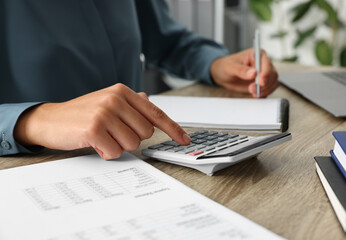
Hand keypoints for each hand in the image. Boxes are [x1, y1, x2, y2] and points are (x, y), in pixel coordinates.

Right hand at [14, 84, 190, 159]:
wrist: (51, 119)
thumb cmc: (83, 113)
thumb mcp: (108, 101)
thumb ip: (130, 103)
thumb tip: (148, 101)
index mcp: (122, 92)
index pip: (156, 113)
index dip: (173, 128)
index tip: (184, 139)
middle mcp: (115, 99)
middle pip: (146, 132)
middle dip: (132, 138)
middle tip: (114, 133)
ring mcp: (105, 113)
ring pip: (133, 144)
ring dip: (118, 146)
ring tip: (103, 137)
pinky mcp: (94, 129)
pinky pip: (115, 152)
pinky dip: (107, 152)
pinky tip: (95, 143)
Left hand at [210, 48, 278, 97]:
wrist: (222, 74)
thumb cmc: (225, 66)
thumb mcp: (230, 67)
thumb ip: (241, 70)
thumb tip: (253, 73)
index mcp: (257, 54)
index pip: (266, 64)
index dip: (266, 74)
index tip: (260, 82)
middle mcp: (263, 63)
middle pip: (272, 74)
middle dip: (264, 84)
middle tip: (251, 89)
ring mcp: (264, 73)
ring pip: (273, 82)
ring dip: (265, 90)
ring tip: (253, 93)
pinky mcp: (262, 82)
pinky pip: (270, 88)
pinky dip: (265, 93)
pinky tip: (256, 95)